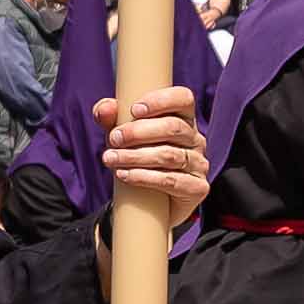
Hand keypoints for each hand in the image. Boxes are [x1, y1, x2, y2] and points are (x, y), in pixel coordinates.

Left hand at [92, 84, 211, 225]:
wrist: (147, 205)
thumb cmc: (138, 159)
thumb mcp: (123, 136)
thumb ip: (112, 119)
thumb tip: (105, 108)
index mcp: (183, 119)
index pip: (183, 99)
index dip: (161, 100)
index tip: (134, 109)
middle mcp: (195, 140)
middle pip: (173, 127)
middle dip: (139, 132)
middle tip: (114, 139)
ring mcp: (199, 164)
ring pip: (169, 155)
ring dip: (135, 156)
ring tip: (111, 159)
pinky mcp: (197, 188)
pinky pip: (171, 181)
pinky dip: (144, 177)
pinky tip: (124, 175)